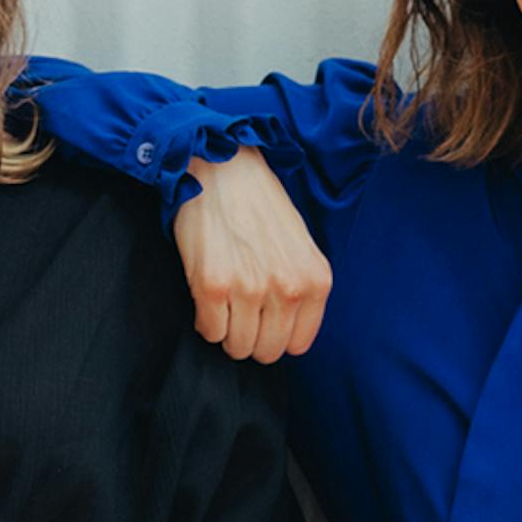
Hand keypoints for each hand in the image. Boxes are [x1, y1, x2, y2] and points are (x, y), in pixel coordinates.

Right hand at [175, 151, 331, 363]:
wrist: (224, 169)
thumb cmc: (260, 208)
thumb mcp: (301, 248)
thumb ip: (303, 292)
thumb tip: (287, 337)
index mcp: (315, 281)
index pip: (297, 345)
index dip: (277, 334)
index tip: (265, 318)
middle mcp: (288, 289)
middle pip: (266, 351)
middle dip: (251, 337)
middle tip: (241, 310)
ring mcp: (250, 289)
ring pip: (237, 347)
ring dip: (227, 330)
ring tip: (225, 301)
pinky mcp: (213, 286)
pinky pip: (210, 332)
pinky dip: (206, 320)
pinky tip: (209, 293)